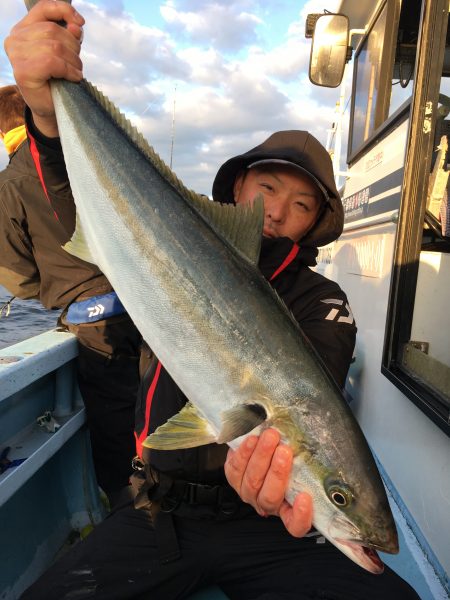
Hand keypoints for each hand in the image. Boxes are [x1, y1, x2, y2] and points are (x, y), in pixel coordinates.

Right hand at [4, 0, 84, 136]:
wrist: (50, 108)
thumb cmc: (57, 79)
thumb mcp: (65, 52)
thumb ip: (69, 35)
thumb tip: (77, 25)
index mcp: (23, 29)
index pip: (44, 8)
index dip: (65, 11)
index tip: (81, 23)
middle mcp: (15, 39)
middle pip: (53, 30)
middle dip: (73, 47)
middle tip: (77, 64)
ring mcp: (16, 55)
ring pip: (55, 46)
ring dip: (73, 61)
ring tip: (75, 72)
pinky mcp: (23, 71)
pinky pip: (53, 62)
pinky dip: (69, 70)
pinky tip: (73, 78)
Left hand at [224, 428, 312, 536]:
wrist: (261, 444)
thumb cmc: (286, 454)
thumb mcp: (302, 460)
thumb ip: (309, 462)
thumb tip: (333, 450)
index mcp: (288, 508)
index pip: (295, 525)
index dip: (300, 516)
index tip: (305, 497)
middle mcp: (267, 504)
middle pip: (270, 498)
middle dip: (277, 473)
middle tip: (285, 451)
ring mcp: (248, 492)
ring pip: (252, 481)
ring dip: (262, 457)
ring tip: (271, 437)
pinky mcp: (233, 477)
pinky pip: (236, 468)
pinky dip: (245, 452)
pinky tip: (253, 439)